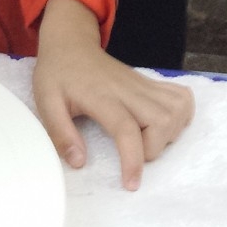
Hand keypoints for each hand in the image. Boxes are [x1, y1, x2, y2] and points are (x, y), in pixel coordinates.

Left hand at [33, 0, 194, 189]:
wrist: (70, 43)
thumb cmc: (57, 74)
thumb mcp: (45, 102)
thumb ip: (60, 133)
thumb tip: (79, 163)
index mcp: (100, 96)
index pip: (126, 129)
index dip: (133, 160)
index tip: (131, 184)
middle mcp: (127, 89)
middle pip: (161, 120)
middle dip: (154, 148)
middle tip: (134, 154)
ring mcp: (141, 84)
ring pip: (176, 109)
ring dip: (169, 134)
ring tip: (148, 141)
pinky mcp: (149, 83)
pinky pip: (181, 97)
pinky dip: (180, 115)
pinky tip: (163, 125)